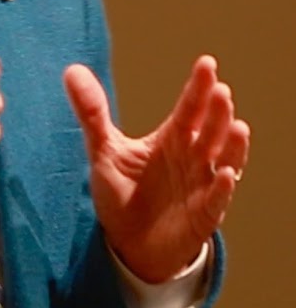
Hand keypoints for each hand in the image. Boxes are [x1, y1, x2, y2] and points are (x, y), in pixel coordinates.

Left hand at [64, 55, 249, 281]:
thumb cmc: (121, 192)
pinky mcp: (202, 216)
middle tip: (221, 91)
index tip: (207, 63)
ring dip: (232, 145)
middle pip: (209, 129)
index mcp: (171, 139)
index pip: (189, 108)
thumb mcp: (103, 149)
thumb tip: (72, 70)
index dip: (198, 87)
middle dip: (217, 111)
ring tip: (237, 126)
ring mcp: (200, 186)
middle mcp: (192, 158)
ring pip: (224, 160)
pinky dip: (222, 187)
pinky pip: (216, 200)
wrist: (128, 244)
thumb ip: (91, 112)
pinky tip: (226, 173)